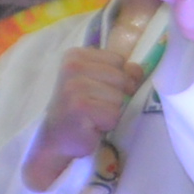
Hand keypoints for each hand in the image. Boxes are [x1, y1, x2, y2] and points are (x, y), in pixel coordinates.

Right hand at [25, 49, 121, 189]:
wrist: (56, 138)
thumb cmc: (79, 109)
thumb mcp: (97, 83)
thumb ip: (118, 72)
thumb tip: (138, 69)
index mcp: (76, 55)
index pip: (118, 60)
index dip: (117, 78)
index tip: (98, 90)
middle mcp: (73, 67)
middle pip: (121, 78)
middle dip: (114, 97)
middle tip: (95, 106)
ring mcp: (75, 87)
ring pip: (119, 98)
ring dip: (110, 112)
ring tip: (92, 116)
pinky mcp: (80, 108)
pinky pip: (113, 115)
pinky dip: (106, 124)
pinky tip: (90, 125)